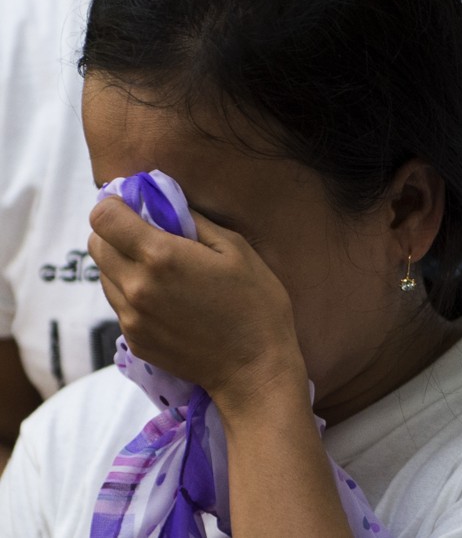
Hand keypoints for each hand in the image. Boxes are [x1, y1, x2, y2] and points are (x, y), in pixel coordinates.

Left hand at [88, 197, 305, 413]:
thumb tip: (165, 202)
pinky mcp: (133, 339)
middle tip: (151, 236)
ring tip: (163, 271)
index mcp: (160, 257)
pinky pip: (118, 303)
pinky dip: (133, 292)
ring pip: (104, 274)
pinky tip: (168, 299)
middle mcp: (135, 286)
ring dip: (123, 263)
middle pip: (96, 243)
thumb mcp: (236, 249)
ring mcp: (130, 317)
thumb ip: (194, 221)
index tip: (137, 206)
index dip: (117, 204)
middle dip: (117, 232)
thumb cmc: (256, 303)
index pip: (103, 216)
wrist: (254, 368)